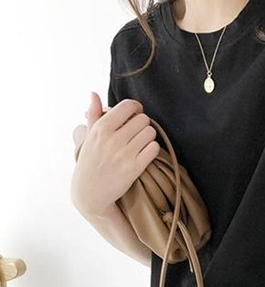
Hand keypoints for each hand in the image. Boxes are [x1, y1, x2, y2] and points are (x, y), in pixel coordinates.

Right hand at [70, 92, 160, 217]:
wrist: (90, 193)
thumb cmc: (90, 162)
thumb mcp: (89, 137)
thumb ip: (94, 114)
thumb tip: (94, 93)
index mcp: (101, 127)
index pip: (128, 106)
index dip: (136, 109)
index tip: (135, 115)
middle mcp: (112, 139)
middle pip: (143, 119)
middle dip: (143, 124)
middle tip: (138, 133)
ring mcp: (124, 153)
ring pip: (150, 133)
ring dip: (149, 137)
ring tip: (141, 143)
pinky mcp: (134, 168)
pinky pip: (154, 149)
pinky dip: (152, 149)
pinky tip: (145, 153)